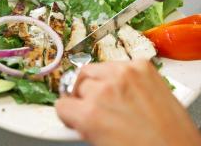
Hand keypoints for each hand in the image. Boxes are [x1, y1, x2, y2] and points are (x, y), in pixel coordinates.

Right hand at [55, 60, 200, 145]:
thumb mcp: (100, 142)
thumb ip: (82, 123)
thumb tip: (73, 111)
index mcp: (91, 114)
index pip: (62, 103)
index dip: (69, 111)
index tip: (75, 112)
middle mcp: (106, 88)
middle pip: (77, 82)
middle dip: (84, 95)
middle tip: (96, 107)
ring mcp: (125, 72)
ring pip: (95, 69)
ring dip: (99, 82)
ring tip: (113, 97)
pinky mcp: (141, 66)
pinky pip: (117, 65)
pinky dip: (119, 75)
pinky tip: (128, 90)